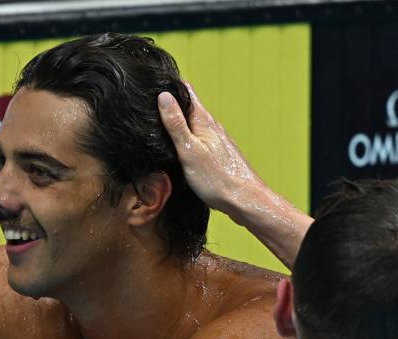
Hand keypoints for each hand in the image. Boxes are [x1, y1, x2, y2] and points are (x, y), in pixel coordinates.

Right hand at [157, 84, 264, 216]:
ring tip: (163, 118)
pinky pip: (200, 139)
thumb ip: (176, 124)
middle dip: (174, 102)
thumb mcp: (189, 150)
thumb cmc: (217, 179)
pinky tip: (182, 145)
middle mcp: (212, 127)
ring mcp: (217, 141)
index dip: (171, 85)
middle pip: (190, 108)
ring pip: (195, 124)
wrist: (244, 200)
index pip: (187, 93)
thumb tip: (163, 96)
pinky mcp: (218, 155)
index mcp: (204, 122)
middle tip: (153, 97)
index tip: (156, 79)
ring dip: (181, 120)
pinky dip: (188, 136)